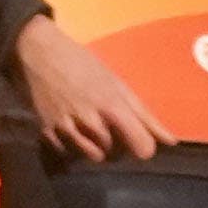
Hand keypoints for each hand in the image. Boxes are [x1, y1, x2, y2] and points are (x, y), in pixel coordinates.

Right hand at [16, 17, 171, 162]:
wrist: (36, 51)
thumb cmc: (82, 63)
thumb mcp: (116, 82)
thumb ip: (144, 114)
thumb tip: (170, 141)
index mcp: (112, 105)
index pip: (142, 147)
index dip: (142, 146)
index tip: (136, 140)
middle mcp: (90, 120)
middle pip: (115, 153)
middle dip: (115, 143)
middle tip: (107, 124)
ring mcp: (66, 128)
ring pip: (92, 155)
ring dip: (95, 146)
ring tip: (89, 127)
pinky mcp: (46, 132)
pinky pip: (67, 152)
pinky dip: (72, 144)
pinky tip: (70, 127)